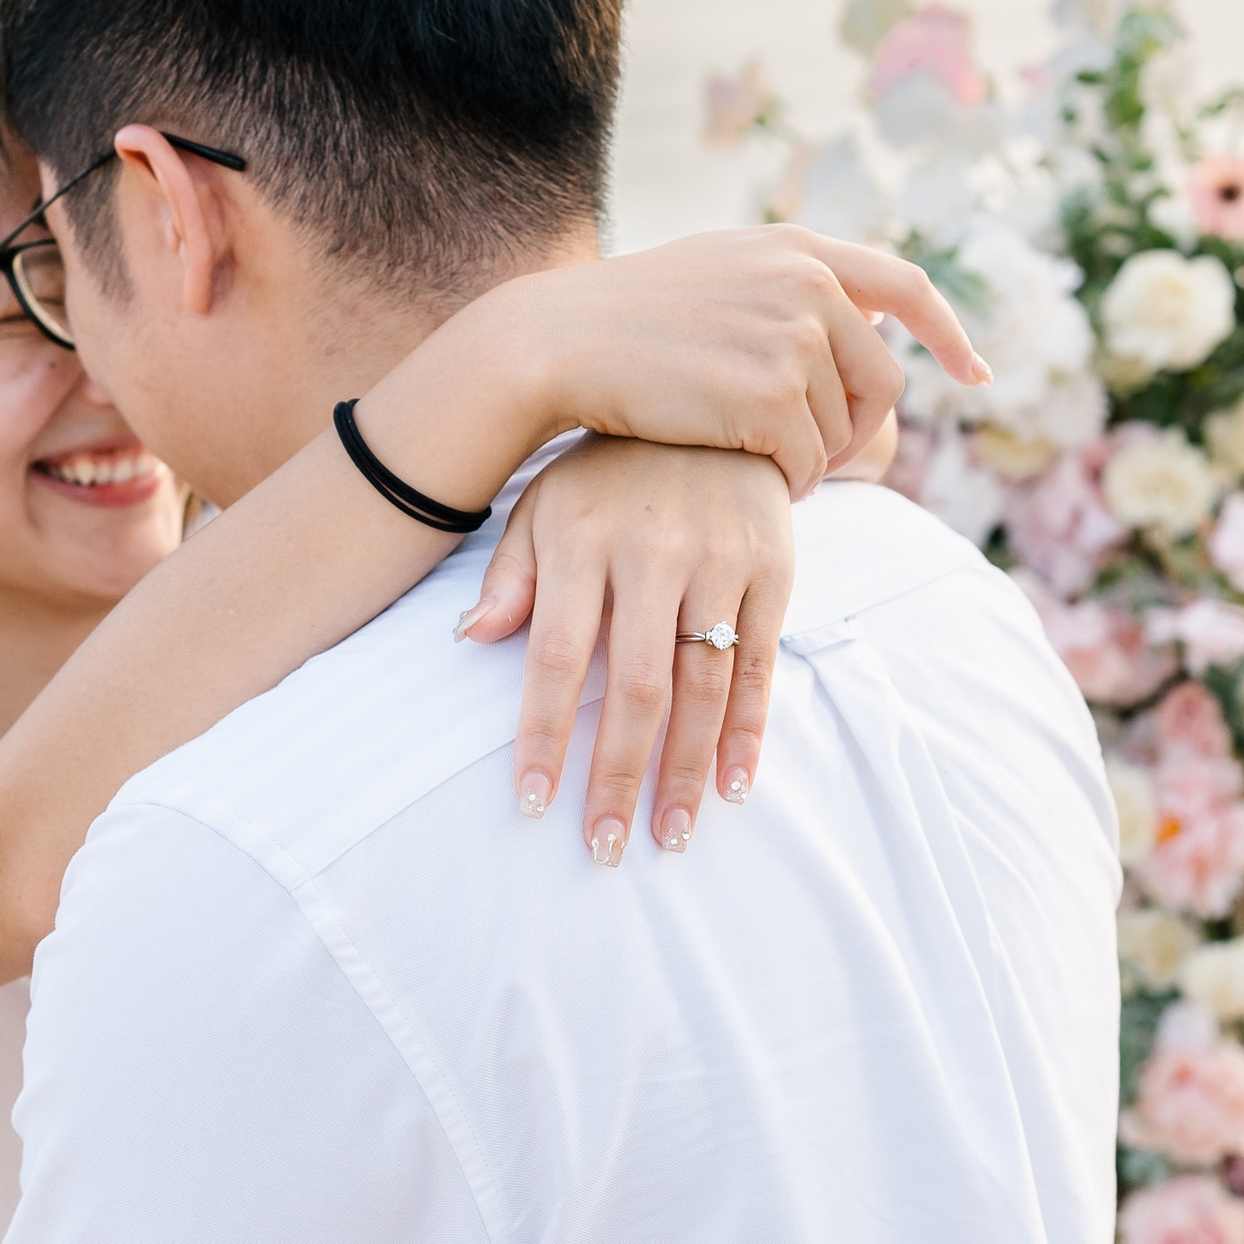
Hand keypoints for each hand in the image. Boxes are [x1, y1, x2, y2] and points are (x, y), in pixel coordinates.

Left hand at [454, 436, 793, 864]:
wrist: (711, 396)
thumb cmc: (608, 468)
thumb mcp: (544, 503)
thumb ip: (510, 574)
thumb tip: (468, 640)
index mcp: (583, 539)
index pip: (558, 656)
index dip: (547, 735)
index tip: (533, 803)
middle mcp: (654, 551)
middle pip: (635, 687)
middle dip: (619, 777)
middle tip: (604, 848)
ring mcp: (721, 559)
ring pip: (703, 687)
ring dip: (685, 772)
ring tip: (668, 838)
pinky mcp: (774, 567)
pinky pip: (760, 664)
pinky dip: (749, 732)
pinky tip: (731, 787)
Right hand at [476, 226, 986, 498]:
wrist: (559, 344)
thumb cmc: (628, 320)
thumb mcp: (719, 270)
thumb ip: (790, 282)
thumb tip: (864, 311)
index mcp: (799, 249)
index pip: (906, 287)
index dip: (948, 333)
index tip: (973, 374)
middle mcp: (807, 285)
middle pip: (883, 382)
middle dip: (855, 431)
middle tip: (811, 457)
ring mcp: (791, 339)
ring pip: (841, 431)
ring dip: (807, 458)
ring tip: (748, 451)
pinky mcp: (769, 397)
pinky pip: (810, 465)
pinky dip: (786, 482)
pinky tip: (739, 468)